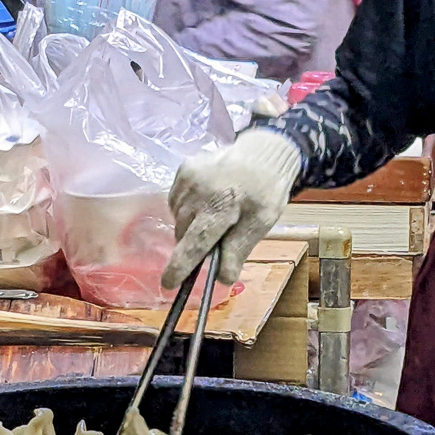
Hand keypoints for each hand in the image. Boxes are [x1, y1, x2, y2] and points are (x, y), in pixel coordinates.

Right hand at [162, 129, 300, 289]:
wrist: (263, 151)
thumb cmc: (265, 190)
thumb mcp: (261, 222)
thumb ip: (239, 249)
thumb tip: (222, 278)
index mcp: (222, 205)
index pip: (196, 243)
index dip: (181, 266)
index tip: (169, 284)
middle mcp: (199, 190)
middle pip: (185, 234)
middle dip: (193, 245)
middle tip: (214, 239)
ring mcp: (188, 177)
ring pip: (179, 220)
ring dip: (191, 227)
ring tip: (213, 217)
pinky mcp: (183, 170)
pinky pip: (177, 203)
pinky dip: (188, 210)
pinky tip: (206, 203)